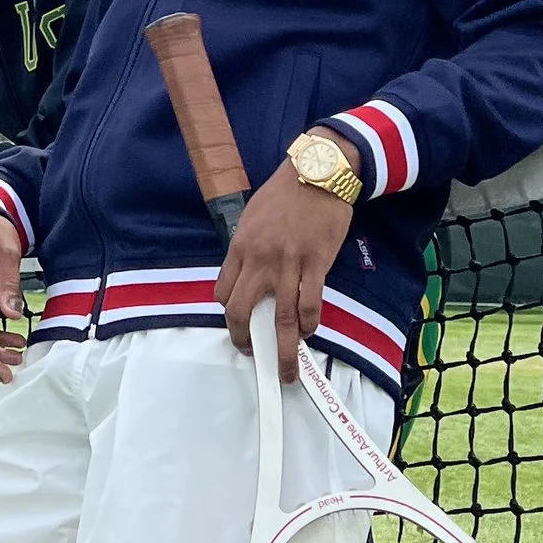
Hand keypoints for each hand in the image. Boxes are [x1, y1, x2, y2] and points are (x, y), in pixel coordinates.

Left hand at [218, 167, 356, 380]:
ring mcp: (287, 263)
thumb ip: (247, 247)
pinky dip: (308, 323)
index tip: (238, 323)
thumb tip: (247, 274)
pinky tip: (308, 332)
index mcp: (240, 246)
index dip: (229, 313)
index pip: (224, 292)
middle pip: (242, 311)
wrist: (318, 172)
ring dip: (281, 349)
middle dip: (244, 340)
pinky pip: (309, 303)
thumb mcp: (252, 216)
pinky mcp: (315, 264)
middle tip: (252, 354)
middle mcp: (259, 259)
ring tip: (285, 370)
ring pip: (279, 318)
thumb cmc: (284, 193)